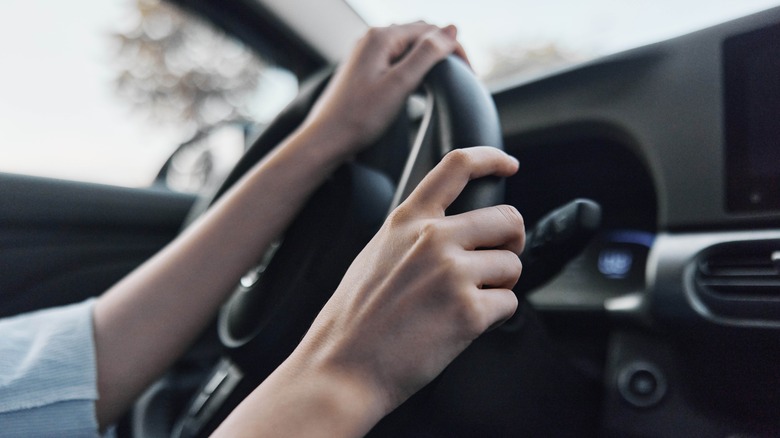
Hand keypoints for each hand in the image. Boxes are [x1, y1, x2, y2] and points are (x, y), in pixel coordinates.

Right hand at [214, 147, 522, 436]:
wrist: (341, 369)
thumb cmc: (353, 321)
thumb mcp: (374, 255)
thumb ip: (413, 235)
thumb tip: (453, 232)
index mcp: (407, 220)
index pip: (457, 166)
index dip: (491, 159)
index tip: (509, 165)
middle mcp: (433, 238)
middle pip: (507, 219)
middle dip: (511, 243)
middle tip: (497, 263)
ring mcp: (452, 273)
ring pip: (513, 266)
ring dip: (500, 286)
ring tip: (465, 304)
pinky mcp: (468, 311)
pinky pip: (509, 304)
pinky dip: (494, 318)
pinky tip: (463, 327)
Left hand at [302, 22, 468, 157]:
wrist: (326, 140)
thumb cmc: (359, 117)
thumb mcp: (400, 84)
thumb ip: (427, 54)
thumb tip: (452, 30)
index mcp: (382, 37)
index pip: (431, 31)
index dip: (455, 49)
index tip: (471, 75)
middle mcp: (373, 38)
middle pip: (420, 34)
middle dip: (444, 51)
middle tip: (464, 76)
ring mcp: (367, 53)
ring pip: (409, 46)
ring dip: (430, 58)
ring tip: (449, 79)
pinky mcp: (364, 69)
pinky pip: (396, 58)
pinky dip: (414, 66)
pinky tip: (422, 82)